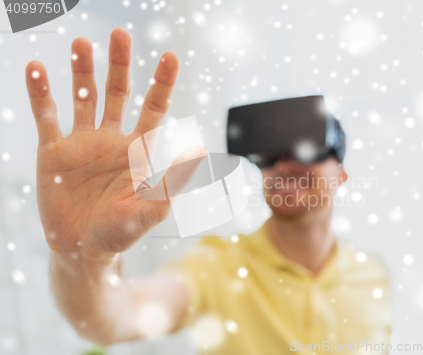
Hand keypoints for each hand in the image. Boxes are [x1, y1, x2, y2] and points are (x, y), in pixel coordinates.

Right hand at [26, 28, 204, 258]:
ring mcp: (82, 143)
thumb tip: (200, 150)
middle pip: (118, 93)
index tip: (170, 56)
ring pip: (83, 98)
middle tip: (120, 35)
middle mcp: (112, 140)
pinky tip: (37, 70)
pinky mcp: (53, 152)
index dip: (162, 83)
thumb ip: (173, 180)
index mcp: (138, 151)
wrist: (82, 251)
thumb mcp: (151, 208)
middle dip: (119, 65)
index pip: (154, 109)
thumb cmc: (120, 233)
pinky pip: (47, 116)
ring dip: (81, 71)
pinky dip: (41, 93)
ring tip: (81, 44)